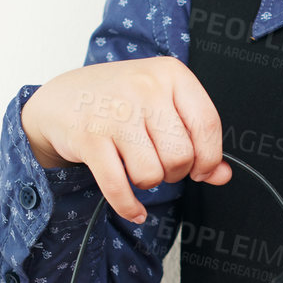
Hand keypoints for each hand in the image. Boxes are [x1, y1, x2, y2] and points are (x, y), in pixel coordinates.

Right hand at [21, 57, 230, 224]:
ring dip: (149, 182)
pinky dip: (129, 206)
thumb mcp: (164, 105)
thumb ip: (198, 138)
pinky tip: (134, 208)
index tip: (202, 169)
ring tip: (139, 168)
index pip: (207, 124)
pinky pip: (119, 187)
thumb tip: (221, 175)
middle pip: (181, 155)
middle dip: (176, 171)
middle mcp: (144, 88)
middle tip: (162, 163)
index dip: (209, 157)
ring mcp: (115, 112)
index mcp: (171, 74)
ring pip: (152, 173)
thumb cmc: (120, 100)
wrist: (62, 98)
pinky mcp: (89, 137)